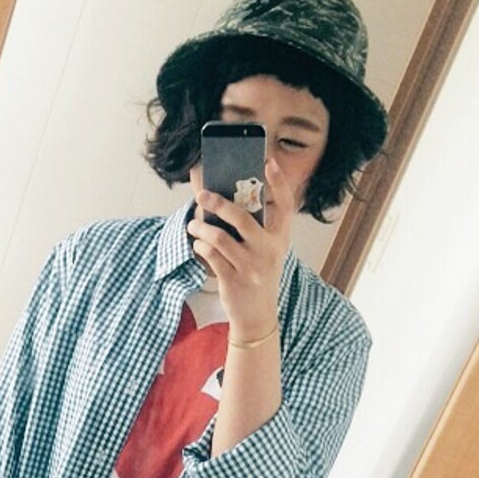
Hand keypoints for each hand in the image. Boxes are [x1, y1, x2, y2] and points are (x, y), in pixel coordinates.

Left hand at [186, 158, 293, 338]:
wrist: (257, 316)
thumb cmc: (258, 274)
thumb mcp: (264, 250)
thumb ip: (253, 227)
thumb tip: (225, 198)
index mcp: (280, 238)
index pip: (286, 205)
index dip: (279, 182)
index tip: (268, 162)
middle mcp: (269, 251)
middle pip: (242, 219)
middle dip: (218, 203)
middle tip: (201, 195)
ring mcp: (251, 267)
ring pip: (220, 238)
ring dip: (201, 228)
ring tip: (193, 225)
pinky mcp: (234, 281)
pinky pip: (211, 257)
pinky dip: (200, 247)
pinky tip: (197, 244)